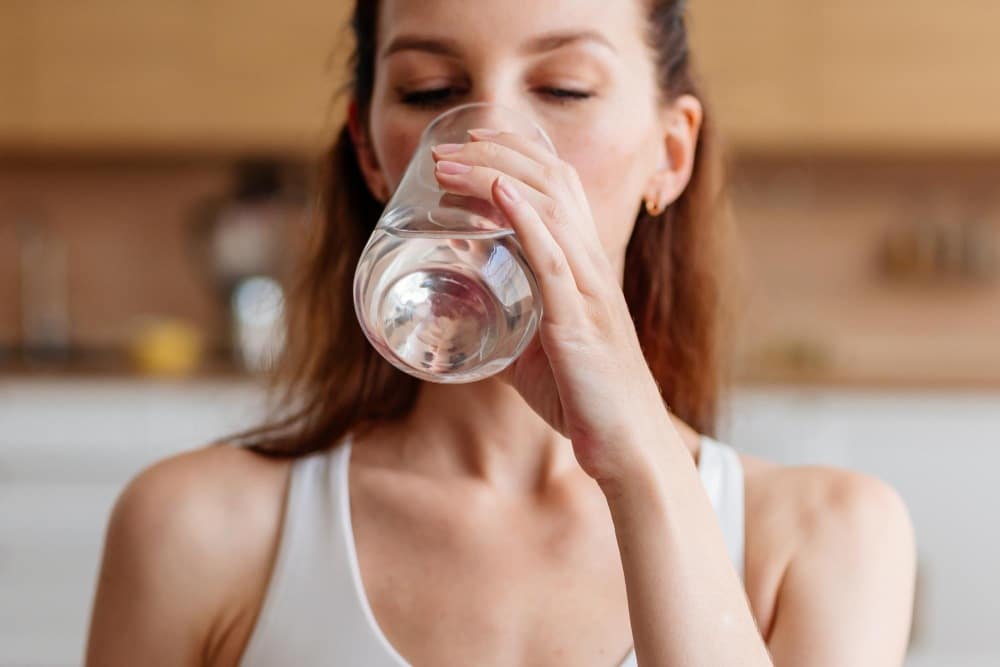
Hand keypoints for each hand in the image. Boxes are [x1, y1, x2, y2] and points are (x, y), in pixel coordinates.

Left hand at [431, 129, 670, 484]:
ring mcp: (590, 291)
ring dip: (495, 176)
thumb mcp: (539, 355)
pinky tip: (498, 193)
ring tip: (452, 165)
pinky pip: (554, 260)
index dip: (518, 154)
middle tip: (447, 150)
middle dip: (498, 153)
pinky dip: (525, 220)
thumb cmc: (587, 400)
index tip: (472, 144)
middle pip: (553, 181)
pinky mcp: (581, 323)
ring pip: (549, 208)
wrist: (629, 446)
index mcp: (586, 268)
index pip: (559, 187)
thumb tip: (465, 323)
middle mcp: (593, 267)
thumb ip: (510, 330)